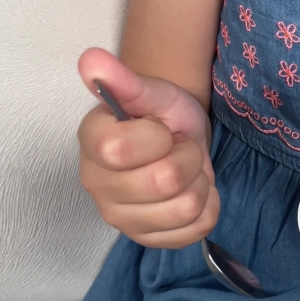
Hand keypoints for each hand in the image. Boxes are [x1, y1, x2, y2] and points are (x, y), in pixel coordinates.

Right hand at [77, 48, 218, 247]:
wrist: (178, 140)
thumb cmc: (162, 115)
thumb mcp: (152, 92)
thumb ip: (125, 80)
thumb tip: (91, 60)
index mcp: (91, 144)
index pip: (120, 150)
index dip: (156, 137)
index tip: (160, 129)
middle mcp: (97, 185)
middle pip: (163, 182)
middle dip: (188, 157)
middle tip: (180, 148)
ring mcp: (121, 218)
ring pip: (185, 208)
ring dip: (200, 182)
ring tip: (188, 169)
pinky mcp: (148, 240)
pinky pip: (196, 231)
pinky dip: (208, 207)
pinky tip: (193, 191)